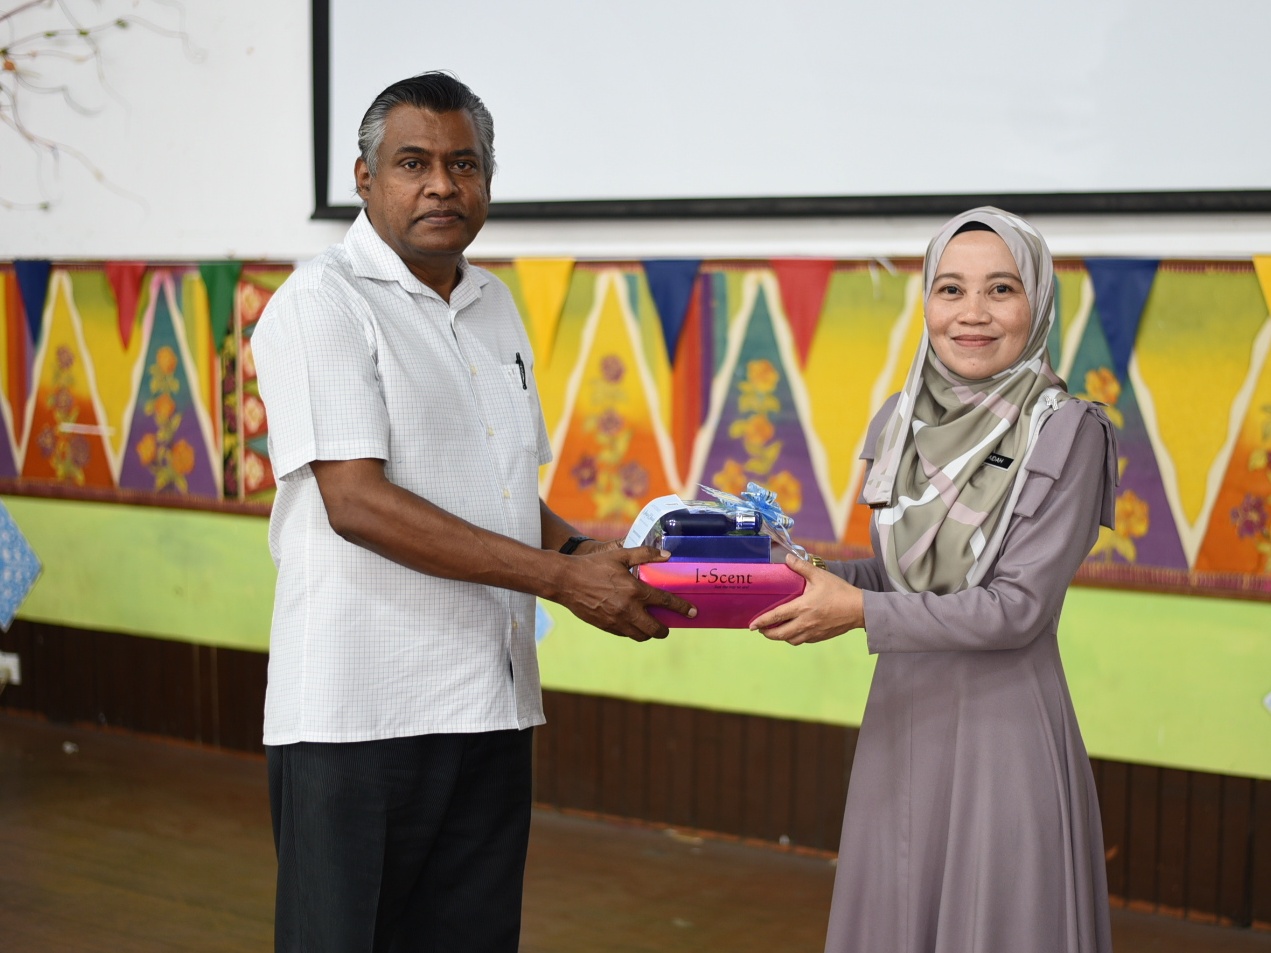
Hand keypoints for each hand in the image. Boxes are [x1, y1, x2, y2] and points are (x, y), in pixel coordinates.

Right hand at [559, 546, 696, 640]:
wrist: (565, 581)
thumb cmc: (593, 565)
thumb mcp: (620, 555)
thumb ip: (645, 554)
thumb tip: (667, 556)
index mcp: (634, 590)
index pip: (666, 603)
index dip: (682, 609)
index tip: (693, 613)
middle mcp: (627, 609)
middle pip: (655, 629)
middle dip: (665, 629)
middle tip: (668, 624)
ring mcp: (616, 621)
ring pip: (640, 635)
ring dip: (649, 632)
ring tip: (650, 624)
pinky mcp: (605, 626)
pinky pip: (625, 634)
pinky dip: (632, 631)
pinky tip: (632, 622)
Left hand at [750, 554, 863, 645]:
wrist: (860, 609)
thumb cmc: (840, 591)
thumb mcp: (820, 576)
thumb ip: (802, 567)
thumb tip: (788, 558)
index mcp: (802, 608)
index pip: (777, 617)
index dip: (762, 622)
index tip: (752, 625)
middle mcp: (805, 623)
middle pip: (780, 634)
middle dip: (768, 633)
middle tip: (761, 629)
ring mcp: (813, 632)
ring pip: (791, 640)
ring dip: (781, 637)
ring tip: (776, 630)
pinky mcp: (820, 637)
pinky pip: (802, 641)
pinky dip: (795, 638)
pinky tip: (794, 631)